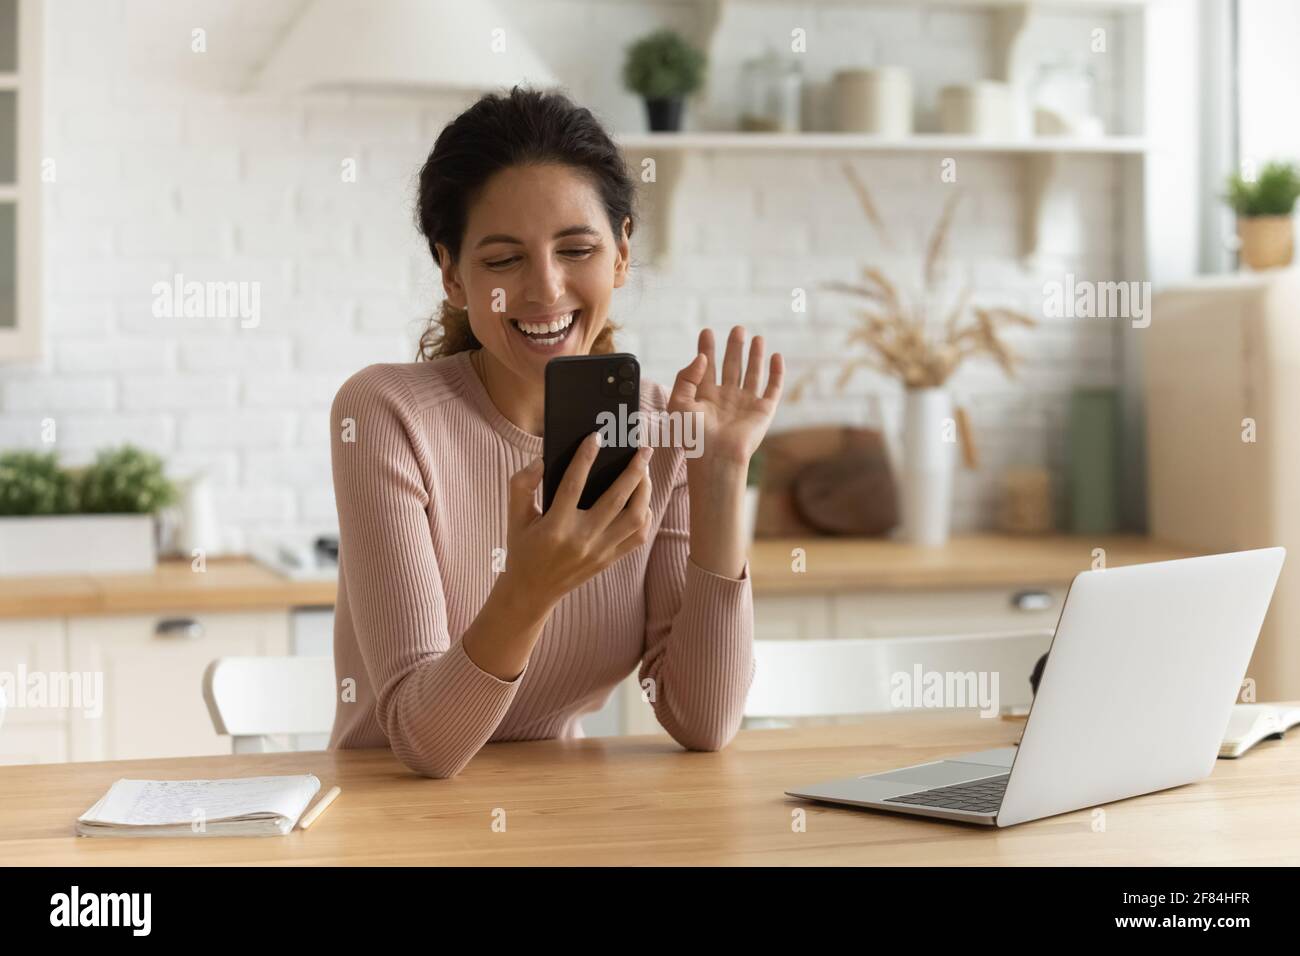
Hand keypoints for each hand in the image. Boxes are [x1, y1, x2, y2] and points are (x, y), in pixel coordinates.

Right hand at [503, 433, 652, 606]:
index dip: (585, 458)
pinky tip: (642, 498)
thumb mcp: (514, 516)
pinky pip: (638, 536)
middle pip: (616, 500)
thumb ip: (522, 485)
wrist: (531, 592)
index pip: (573, 485)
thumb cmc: (523, 548)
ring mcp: (599, 552)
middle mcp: (581, 540)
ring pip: (634, 518)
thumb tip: (541, 461)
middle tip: (642, 450)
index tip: (596, 436)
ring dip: (644, 491)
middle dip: (634, 470)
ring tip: (644, 471)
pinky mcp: (609, 560)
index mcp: (555, 527)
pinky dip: (645, 514)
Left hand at [669, 326, 783, 468]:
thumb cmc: (693, 436)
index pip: (706, 367)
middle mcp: (726, 398)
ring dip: (755, 356)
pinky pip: (772, 388)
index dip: (706, 349)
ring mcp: (745, 404)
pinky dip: (776, 372)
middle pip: (731, 366)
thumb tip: (702, 357)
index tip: (706, 332)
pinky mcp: (762, 411)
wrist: (715, 457)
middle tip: (738, 329)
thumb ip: (686, 377)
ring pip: (752, 373)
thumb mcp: (678, 402)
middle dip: (734, 347)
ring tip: (756, 337)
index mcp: (705, 397)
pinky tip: (776, 356)